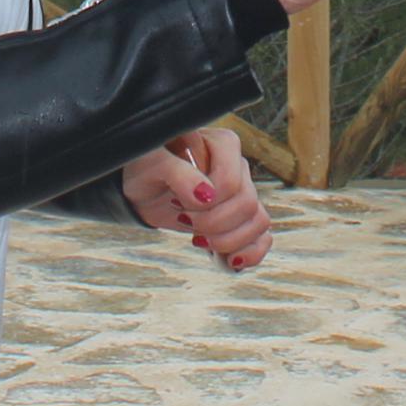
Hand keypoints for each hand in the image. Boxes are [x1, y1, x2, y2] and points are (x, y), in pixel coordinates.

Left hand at [119, 127, 269, 270]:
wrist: (143, 188)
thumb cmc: (146, 167)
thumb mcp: (152, 165)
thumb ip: (178, 174)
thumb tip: (206, 195)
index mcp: (223, 145)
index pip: (231, 183)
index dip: (206, 204)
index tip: (177, 203)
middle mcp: (238, 167)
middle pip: (247, 205)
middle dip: (213, 224)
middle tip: (184, 221)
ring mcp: (243, 192)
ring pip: (258, 222)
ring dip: (228, 241)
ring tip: (199, 240)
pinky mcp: (242, 217)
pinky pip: (263, 238)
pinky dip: (249, 254)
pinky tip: (227, 261)